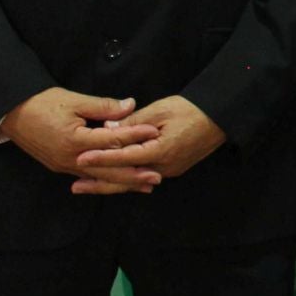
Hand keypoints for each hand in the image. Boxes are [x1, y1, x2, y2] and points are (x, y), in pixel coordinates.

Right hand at [1, 88, 162, 193]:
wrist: (12, 113)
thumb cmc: (43, 103)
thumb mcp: (74, 100)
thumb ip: (104, 106)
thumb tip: (130, 106)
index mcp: (75, 140)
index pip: (112, 140)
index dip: (135, 136)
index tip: (155, 133)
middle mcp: (70, 158)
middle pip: (107, 169)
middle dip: (133, 174)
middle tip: (156, 177)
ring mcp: (64, 166)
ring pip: (98, 178)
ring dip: (121, 182)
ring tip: (144, 185)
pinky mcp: (60, 167)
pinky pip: (87, 177)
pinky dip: (104, 180)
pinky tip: (118, 184)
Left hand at [73, 95, 225, 193]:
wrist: (220, 117)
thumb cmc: (191, 109)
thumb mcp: (160, 109)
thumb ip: (132, 122)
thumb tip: (107, 129)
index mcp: (161, 151)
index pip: (124, 157)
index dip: (101, 158)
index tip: (80, 159)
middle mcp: (165, 167)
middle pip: (127, 179)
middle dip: (100, 183)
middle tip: (75, 186)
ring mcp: (170, 170)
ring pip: (134, 181)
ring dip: (111, 183)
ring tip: (87, 186)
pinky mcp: (173, 168)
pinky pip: (144, 176)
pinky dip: (127, 178)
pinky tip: (113, 180)